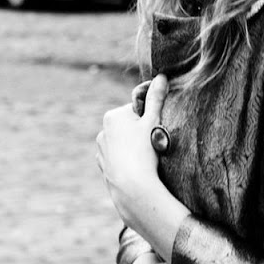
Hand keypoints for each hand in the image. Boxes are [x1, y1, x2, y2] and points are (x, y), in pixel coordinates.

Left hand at [96, 74, 168, 224]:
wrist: (132, 186)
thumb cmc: (144, 150)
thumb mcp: (153, 121)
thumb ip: (156, 98)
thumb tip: (161, 76)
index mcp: (113, 116)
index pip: (136, 111)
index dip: (149, 119)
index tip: (156, 131)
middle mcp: (103, 131)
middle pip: (129, 126)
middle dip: (141, 133)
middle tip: (153, 145)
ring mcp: (101, 150)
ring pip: (124, 143)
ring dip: (134, 147)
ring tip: (146, 159)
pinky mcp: (104, 166)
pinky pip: (119, 158)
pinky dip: (127, 160)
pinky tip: (137, 167)